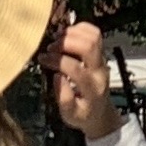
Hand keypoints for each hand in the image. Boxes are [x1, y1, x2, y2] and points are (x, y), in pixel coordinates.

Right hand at [51, 16, 123, 139]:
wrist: (100, 112)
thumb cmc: (82, 114)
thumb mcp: (69, 116)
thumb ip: (64, 98)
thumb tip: (57, 75)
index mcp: (92, 88)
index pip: (76, 68)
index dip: (57, 61)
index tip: (42, 59)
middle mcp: (100, 70)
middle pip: (89, 46)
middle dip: (65, 43)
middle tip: (50, 48)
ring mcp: (103, 59)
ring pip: (93, 36)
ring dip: (72, 34)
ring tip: (56, 40)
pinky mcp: (101, 52)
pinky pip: (94, 33)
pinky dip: (79, 29)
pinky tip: (66, 36)